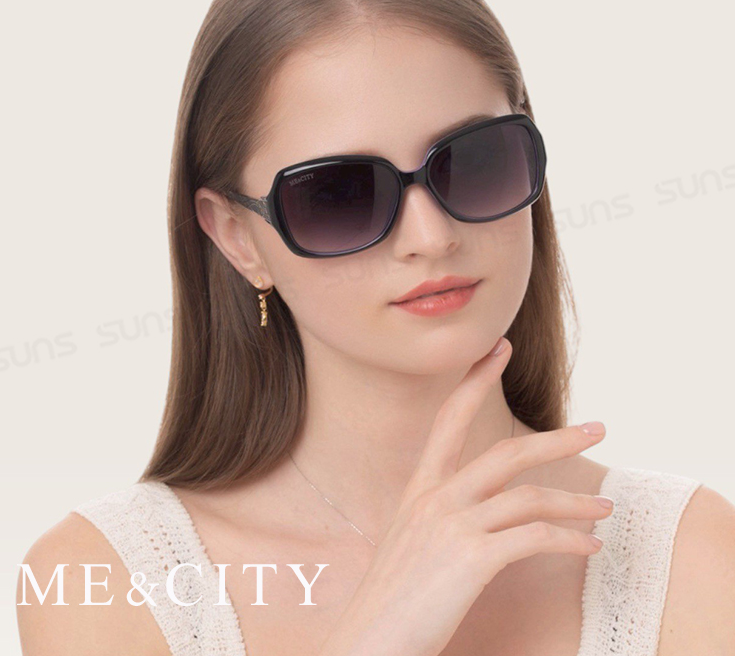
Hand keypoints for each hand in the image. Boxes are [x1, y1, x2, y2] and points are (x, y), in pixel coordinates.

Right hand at [318, 337, 610, 655]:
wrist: (368, 641)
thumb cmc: (393, 598)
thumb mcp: (411, 542)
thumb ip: (440, 517)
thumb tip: (478, 511)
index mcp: (420, 489)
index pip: (449, 419)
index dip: (475, 380)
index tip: (498, 349)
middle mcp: (435, 499)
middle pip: (505, 452)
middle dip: (556, 438)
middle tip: (597, 426)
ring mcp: (452, 526)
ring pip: (528, 496)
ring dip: (575, 501)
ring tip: (606, 509)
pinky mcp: (470, 558)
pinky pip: (534, 539)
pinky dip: (569, 541)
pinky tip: (589, 548)